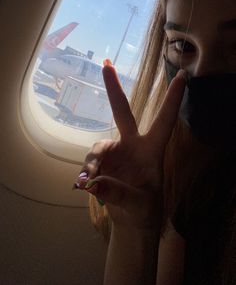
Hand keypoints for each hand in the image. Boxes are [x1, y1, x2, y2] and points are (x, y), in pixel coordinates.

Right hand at [75, 60, 185, 229]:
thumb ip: (117, 193)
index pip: (165, 121)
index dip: (173, 99)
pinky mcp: (102, 163)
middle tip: (106, 63)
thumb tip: (92, 182)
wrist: (131, 221)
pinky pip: (90, 162)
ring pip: (98, 147)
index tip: (183, 75)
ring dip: (92, 163)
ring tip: (87, 183)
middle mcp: (133, 145)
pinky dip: (86, 173)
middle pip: (122, 112)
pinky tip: (82, 186)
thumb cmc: (144, 210)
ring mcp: (116, 153)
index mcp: (151, 150)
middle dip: (114, 88)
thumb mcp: (137, 205)